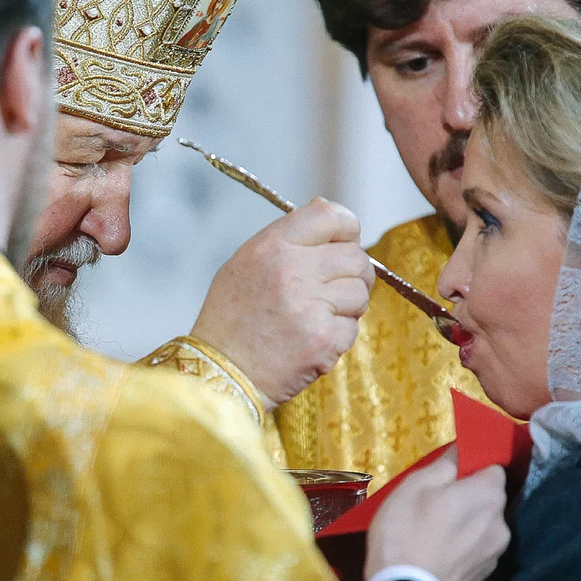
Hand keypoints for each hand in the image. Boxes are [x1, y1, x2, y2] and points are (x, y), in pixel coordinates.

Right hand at [191, 198, 375, 409]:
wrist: (220, 373)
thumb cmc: (231, 319)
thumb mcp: (246, 263)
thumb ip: (288, 235)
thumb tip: (327, 207)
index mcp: (272, 246)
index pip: (330, 216)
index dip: (346, 228)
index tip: (345, 242)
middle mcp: (292, 271)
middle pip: (355, 256)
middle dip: (352, 273)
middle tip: (334, 289)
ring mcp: (310, 306)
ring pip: (360, 292)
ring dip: (347, 306)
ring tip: (317, 317)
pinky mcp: (324, 340)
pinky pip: (353, 328)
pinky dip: (338, 336)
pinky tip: (311, 340)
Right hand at [365, 448, 510, 580]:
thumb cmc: (407, 532)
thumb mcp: (415, 486)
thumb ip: (444, 465)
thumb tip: (460, 451)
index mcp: (488, 495)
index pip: (493, 467)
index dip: (472, 466)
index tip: (450, 472)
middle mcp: (501, 523)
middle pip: (490, 498)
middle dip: (468, 495)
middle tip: (435, 500)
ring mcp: (495, 552)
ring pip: (483, 524)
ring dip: (466, 521)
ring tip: (435, 528)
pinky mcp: (485, 574)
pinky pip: (476, 547)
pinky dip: (463, 543)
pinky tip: (439, 548)